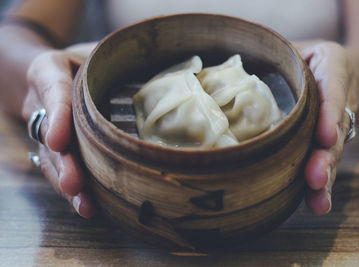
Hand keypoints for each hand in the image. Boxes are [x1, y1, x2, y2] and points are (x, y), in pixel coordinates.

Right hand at [22, 42, 96, 217]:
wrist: (50, 72)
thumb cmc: (78, 59)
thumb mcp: (91, 48)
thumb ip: (109, 54)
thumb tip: (150, 61)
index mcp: (48, 71)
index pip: (52, 90)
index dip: (57, 115)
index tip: (59, 140)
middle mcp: (41, 103)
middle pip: (49, 136)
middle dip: (64, 162)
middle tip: (74, 183)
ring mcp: (44, 128)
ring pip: (52, 159)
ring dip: (67, 183)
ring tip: (85, 205)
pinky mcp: (54, 148)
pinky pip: (59, 168)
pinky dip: (73, 189)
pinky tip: (89, 206)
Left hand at [294, 41, 358, 214]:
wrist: (341, 72)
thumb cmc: (312, 59)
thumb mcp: (301, 47)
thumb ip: (282, 52)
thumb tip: (240, 60)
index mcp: (332, 71)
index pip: (333, 92)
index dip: (330, 114)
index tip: (325, 135)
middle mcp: (338, 102)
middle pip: (333, 134)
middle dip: (324, 158)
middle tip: (314, 177)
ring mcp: (333, 127)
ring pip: (330, 154)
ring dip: (324, 178)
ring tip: (318, 200)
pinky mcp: (322, 144)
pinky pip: (323, 162)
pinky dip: (319, 186)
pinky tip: (315, 204)